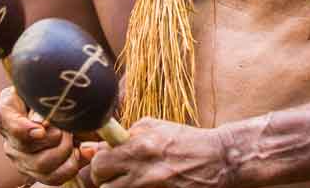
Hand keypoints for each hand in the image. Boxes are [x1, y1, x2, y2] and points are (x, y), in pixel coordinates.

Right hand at [0, 86, 83, 185]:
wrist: (58, 104)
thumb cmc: (47, 91)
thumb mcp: (41, 85)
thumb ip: (40, 97)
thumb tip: (44, 123)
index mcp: (5, 114)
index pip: (5, 122)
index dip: (23, 129)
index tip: (41, 129)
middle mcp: (10, 141)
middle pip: (28, 148)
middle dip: (56, 135)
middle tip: (68, 124)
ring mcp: (23, 160)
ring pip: (42, 166)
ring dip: (66, 150)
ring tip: (74, 135)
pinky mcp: (39, 172)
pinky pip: (55, 178)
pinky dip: (74, 164)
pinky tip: (85, 150)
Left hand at [88, 118, 231, 187]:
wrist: (218, 159)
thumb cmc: (186, 141)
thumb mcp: (156, 128)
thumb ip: (124, 136)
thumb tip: (91, 147)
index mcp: (140, 147)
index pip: (99, 162)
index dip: (99, 164)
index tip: (106, 163)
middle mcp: (143, 170)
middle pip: (102, 184)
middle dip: (104, 180)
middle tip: (116, 176)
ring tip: (129, 181)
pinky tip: (144, 186)